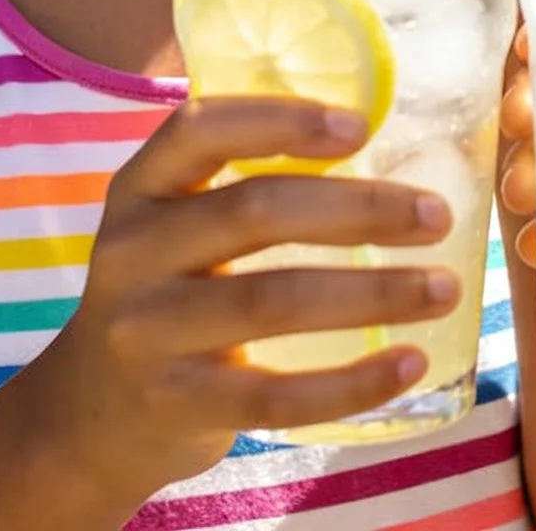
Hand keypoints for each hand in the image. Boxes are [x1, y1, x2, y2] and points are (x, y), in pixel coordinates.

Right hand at [18, 98, 461, 504]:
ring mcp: (146, 334)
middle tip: (436, 215)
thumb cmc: (168, 297)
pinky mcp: (176, 404)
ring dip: (374, 292)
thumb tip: (382, 153)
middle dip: (360, 209)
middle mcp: (131, 254)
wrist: (90, 415)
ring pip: (272, 301)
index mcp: (136, 191)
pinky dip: (353, 382)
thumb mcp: (172, 230)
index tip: (362, 127)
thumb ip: (242, 189)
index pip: (199, 130)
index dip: (281, 120)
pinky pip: (278, 396)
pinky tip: (411, 362)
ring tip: (444, 289)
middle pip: (254, 212)